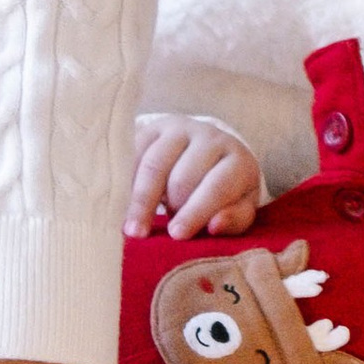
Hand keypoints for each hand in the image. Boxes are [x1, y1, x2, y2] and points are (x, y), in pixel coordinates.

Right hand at [127, 110, 263, 238]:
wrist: (209, 153)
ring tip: (135, 230)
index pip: (217, 186)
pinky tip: (125, 205)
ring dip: (143, 200)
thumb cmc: (226, 191)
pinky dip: (128, 183)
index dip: (196, 212)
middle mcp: (210, 137)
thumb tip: (215, 226)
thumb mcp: (238, 206)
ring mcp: (180, 129)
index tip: (177, 235)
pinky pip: (135, 155)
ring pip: (155, 165)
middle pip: (183, 176)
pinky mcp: (154, 128)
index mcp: (238, 160)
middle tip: (164, 233)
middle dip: (172, 206)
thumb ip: (233, 220)